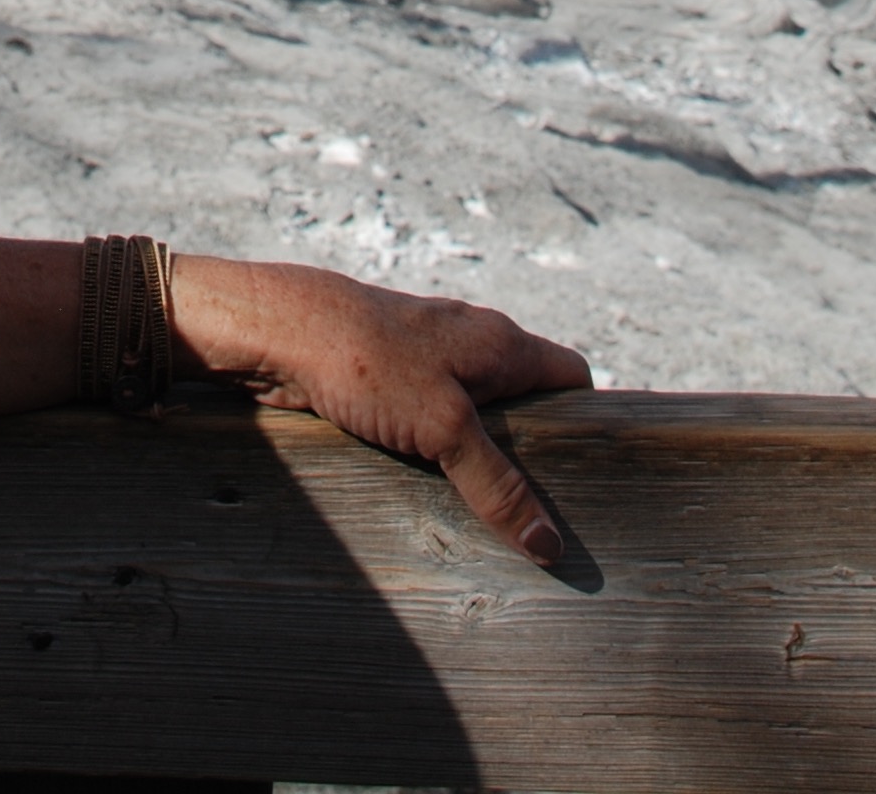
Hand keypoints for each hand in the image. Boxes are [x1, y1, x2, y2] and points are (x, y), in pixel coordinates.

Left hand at [170, 252, 590, 564]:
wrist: (281, 330)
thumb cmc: (367, 360)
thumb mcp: (444, 429)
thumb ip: (497, 485)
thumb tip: (550, 544)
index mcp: (501, 344)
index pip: (572, 378)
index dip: (587, 424)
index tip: (594, 482)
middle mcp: (472, 348)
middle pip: (526, 406)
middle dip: (533, 459)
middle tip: (543, 522)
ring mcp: (429, 364)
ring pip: (476, 420)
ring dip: (481, 464)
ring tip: (491, 523)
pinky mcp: (391, 384)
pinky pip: (433, 427)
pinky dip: (439, 459)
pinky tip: (433, 499)